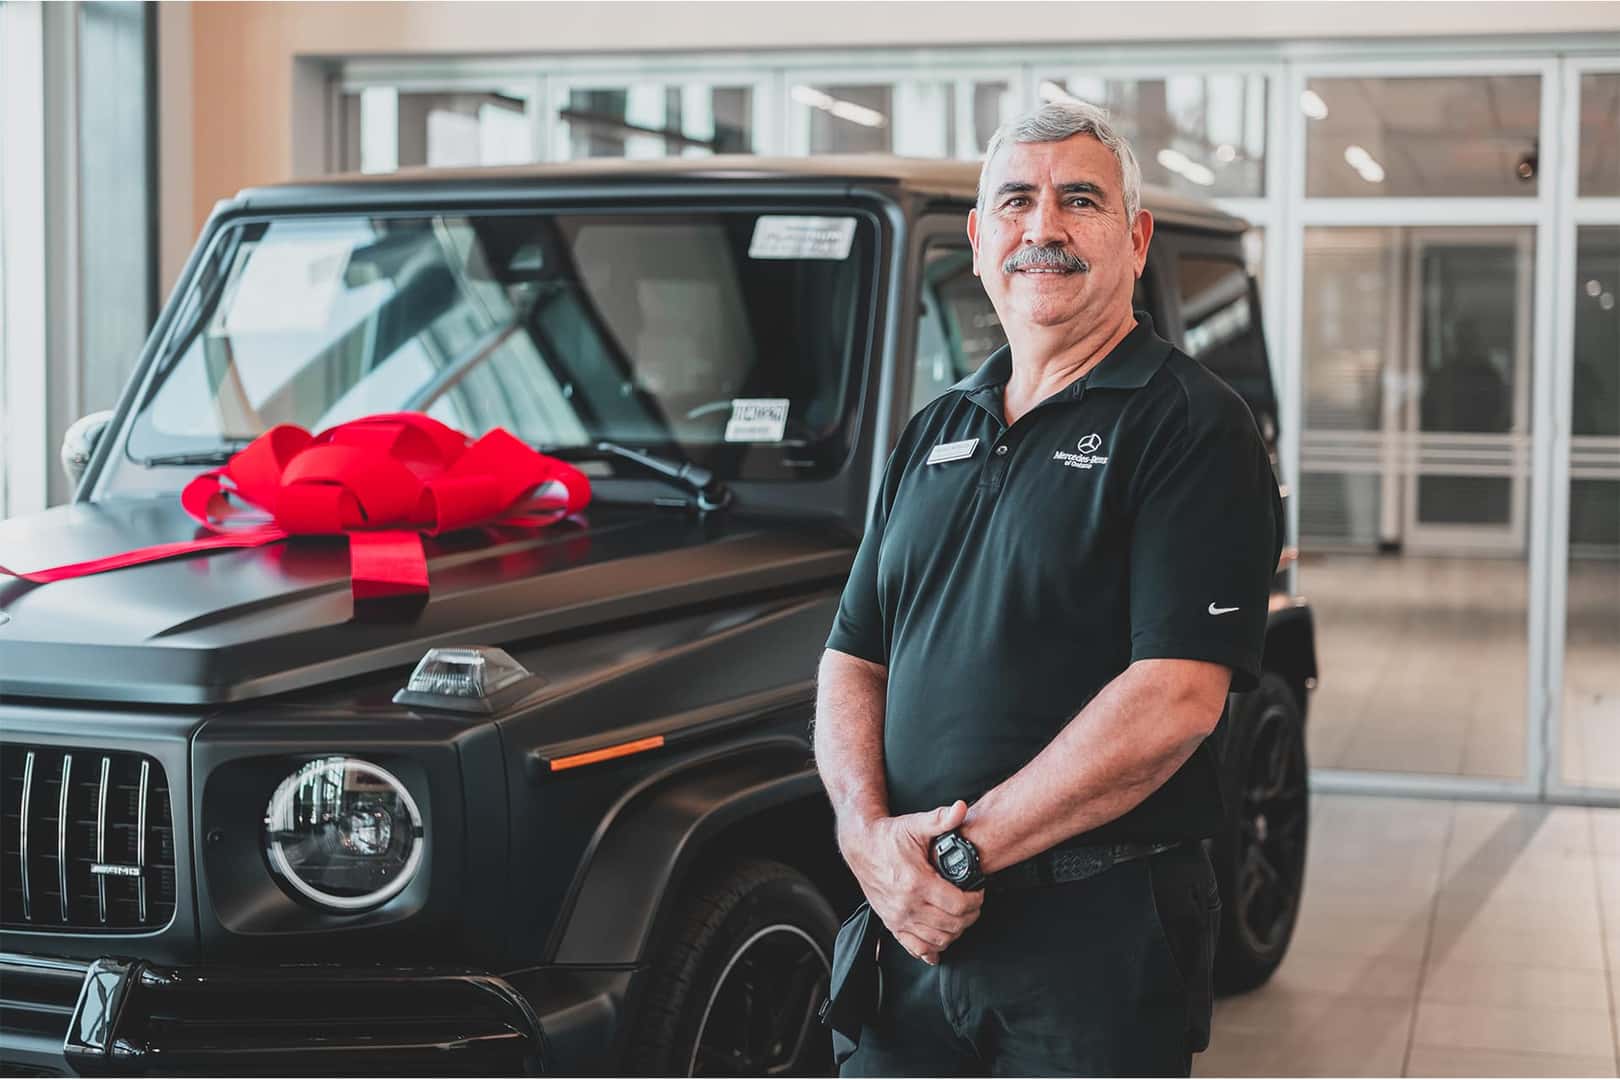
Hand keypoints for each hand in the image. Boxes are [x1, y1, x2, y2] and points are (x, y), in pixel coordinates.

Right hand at [836, 800, 984, 964]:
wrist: (861, 846)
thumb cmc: (889, 836)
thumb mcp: (915, 824)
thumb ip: (941, 819)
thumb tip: (960, 808)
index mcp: (916, 882)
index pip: (957, 905)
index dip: (975, 901)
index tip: (979, 892)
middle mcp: (907, 905)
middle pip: (951, 925)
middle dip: (969, 916)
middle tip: (974, 904)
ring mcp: (898, 918)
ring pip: (937, 940)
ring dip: (955, 932)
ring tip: (960, 917)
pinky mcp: (891, 923)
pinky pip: (915, 947)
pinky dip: (931, 949)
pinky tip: (940, 941)